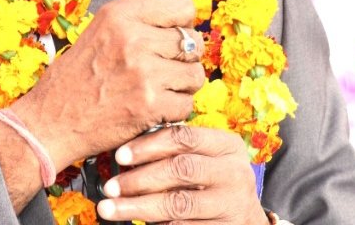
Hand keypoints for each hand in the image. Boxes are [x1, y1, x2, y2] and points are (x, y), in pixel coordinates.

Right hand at [10, 0, 204, 170]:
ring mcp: (144, 73)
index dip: (183, 22)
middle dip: (185, 57)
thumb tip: (181, 19)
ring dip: (182, 85)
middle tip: (166, 67)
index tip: (175, 33)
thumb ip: (138, 21)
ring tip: (159, 88)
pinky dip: (174, 110)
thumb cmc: (74, 78)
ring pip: (195, 74)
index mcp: (120, 14)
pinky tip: (153, 107)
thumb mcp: (99, 30)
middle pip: (192, 41)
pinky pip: (186, 104)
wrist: (52, 120)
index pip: (181, 7)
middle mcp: (133, 38)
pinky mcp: (150, 105)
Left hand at [96, 125, 268, 223]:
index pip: (184, 137)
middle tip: (110, 187)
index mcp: (228, 146)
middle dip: (140, 179)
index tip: (119, 156)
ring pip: (179, 204)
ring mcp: (233, 204)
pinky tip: (137, 223)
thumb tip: (126, 154)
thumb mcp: (205, 158)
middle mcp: (235, 173)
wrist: (244, 218)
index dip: (148, 145)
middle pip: (181, 169)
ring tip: (110, 209)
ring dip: (139, 207)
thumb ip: (175, 151)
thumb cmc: (213, 180)